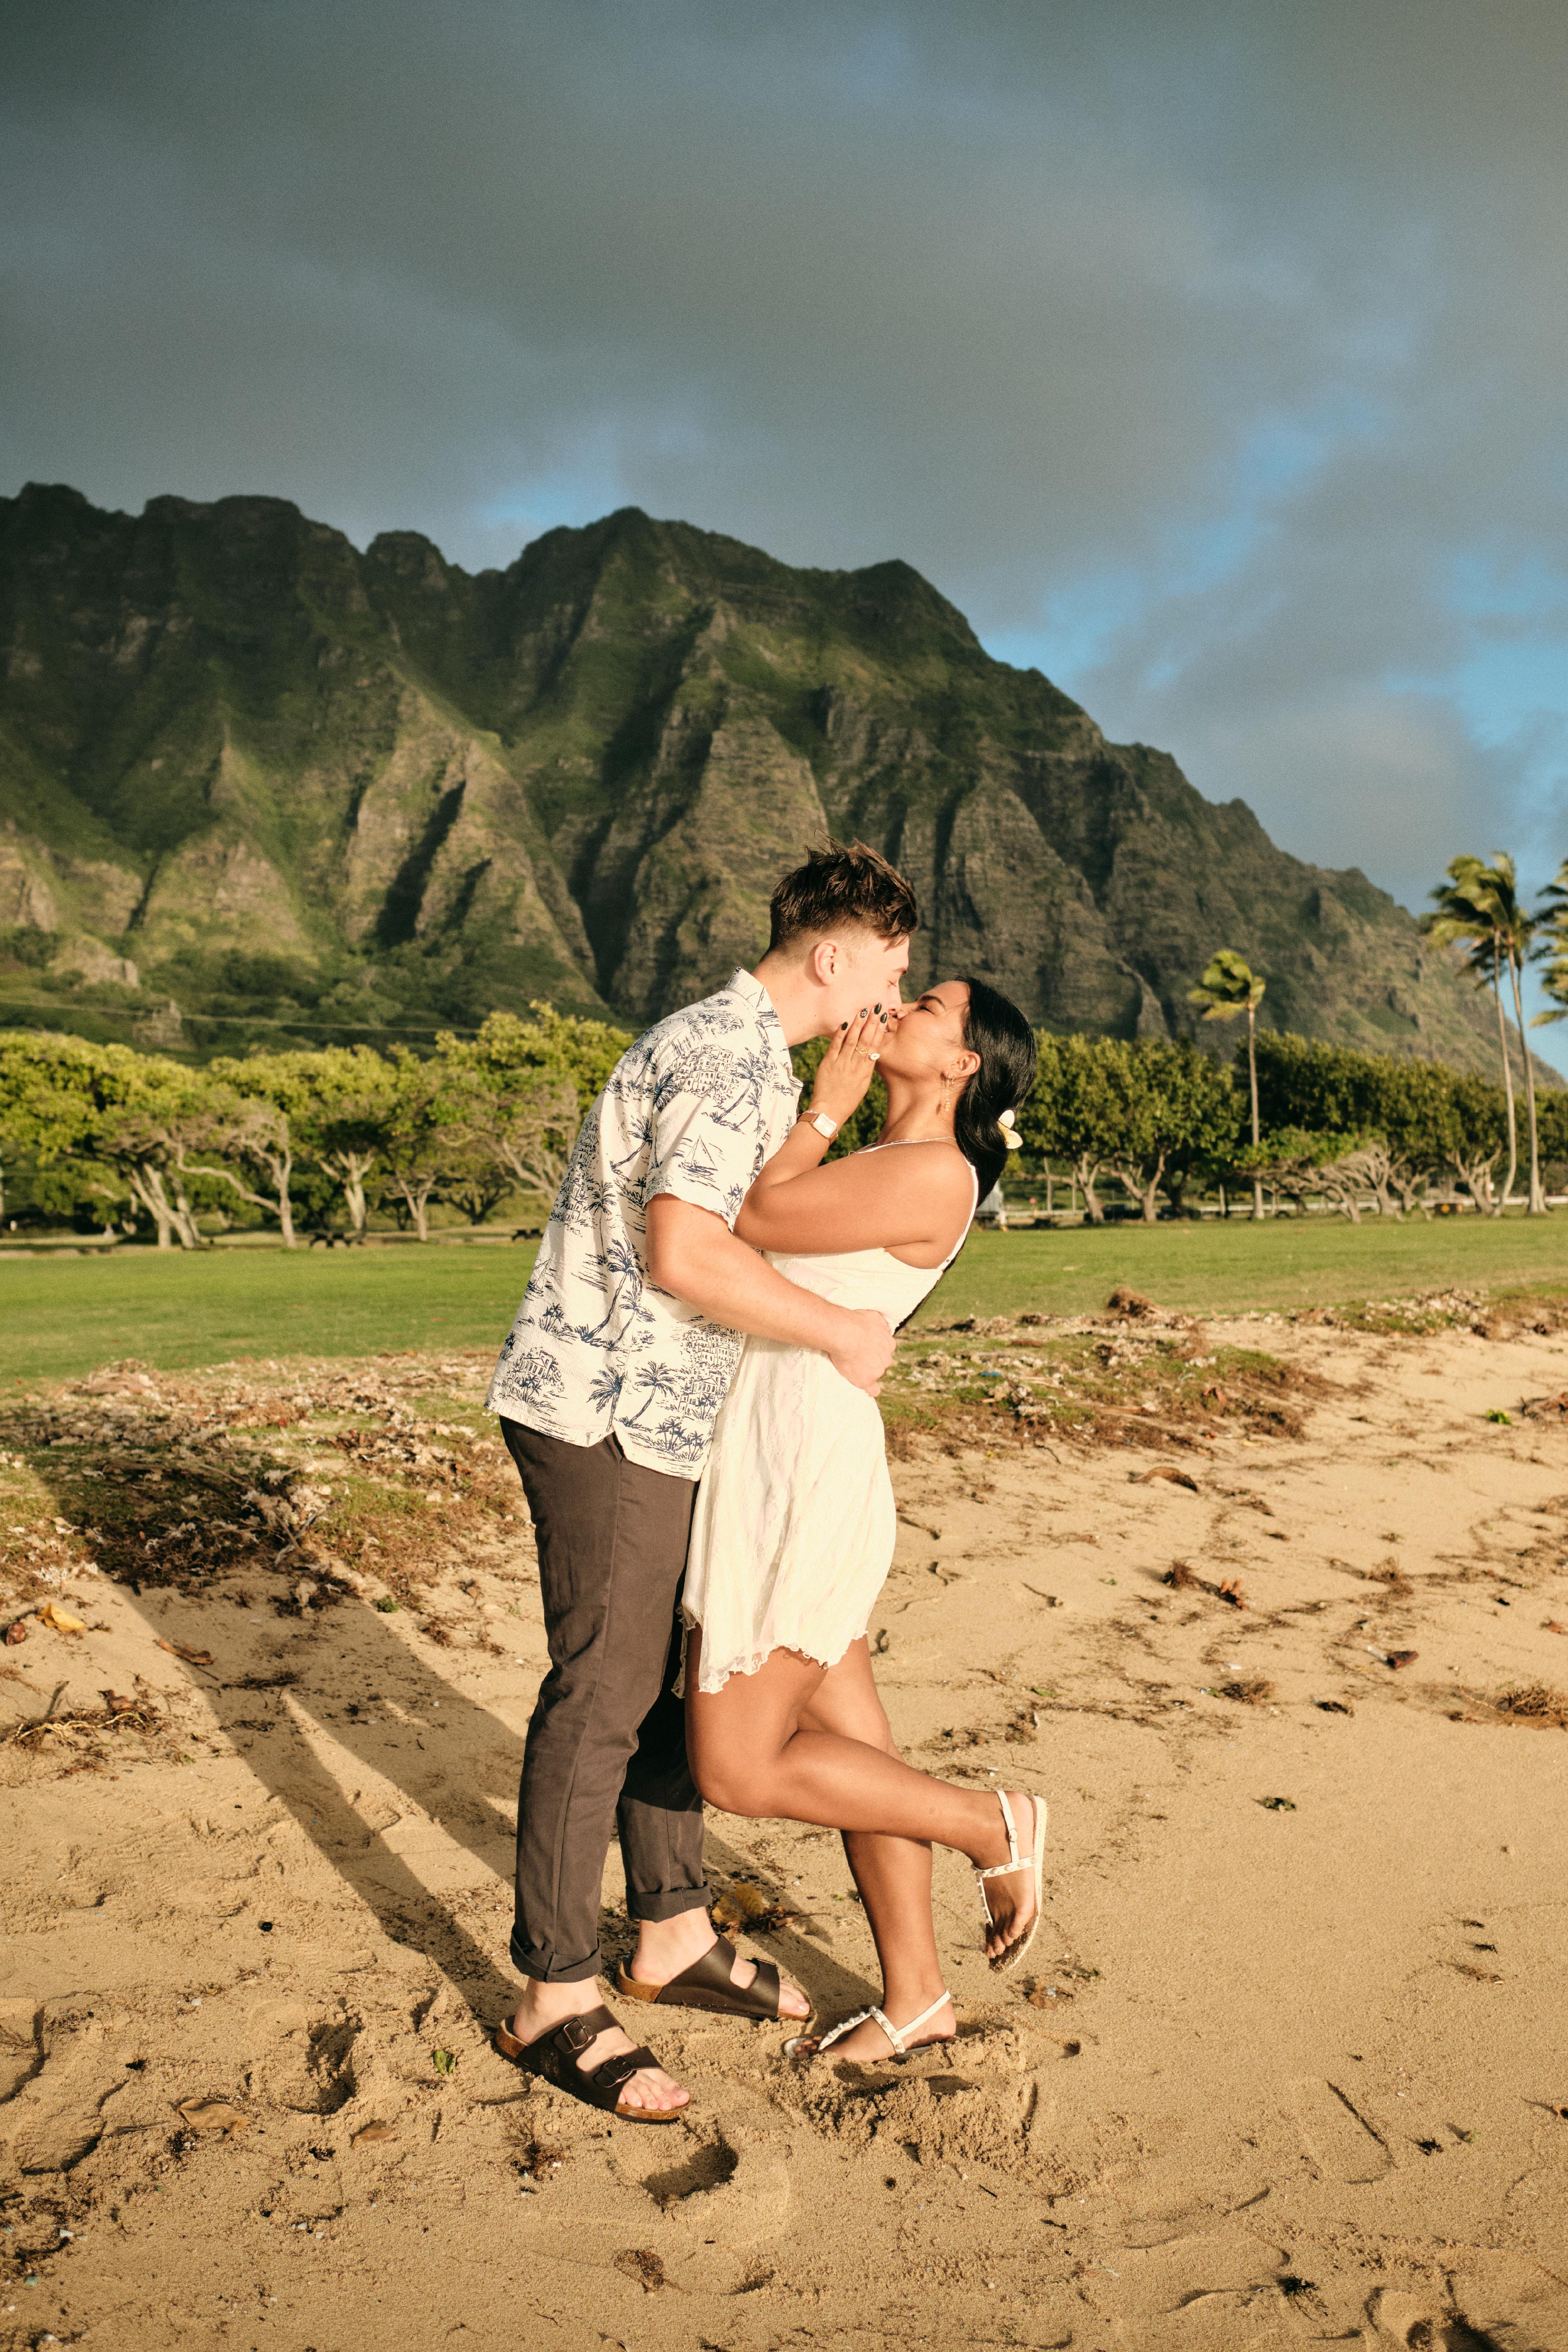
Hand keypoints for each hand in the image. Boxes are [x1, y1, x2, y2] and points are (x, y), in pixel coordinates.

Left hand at [810, 1005, 887, 1128]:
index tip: (883, 1019)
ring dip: (857, 1025)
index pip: (874, 1047)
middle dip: (871, 1023)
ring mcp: (842, 1064)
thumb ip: (866, 1068)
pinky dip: (840, 1034)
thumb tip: (871, 1053)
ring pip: (852, 1040)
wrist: (830, 1111)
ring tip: (863, 1012)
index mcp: (865, 1072)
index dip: (879, 1032)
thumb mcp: (862, 1085)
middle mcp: (855, 1066)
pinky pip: (835, 1045)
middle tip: (876, 1008)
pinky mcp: (828, 1064)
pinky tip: (844, 1023)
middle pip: (865, 1041)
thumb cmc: (847, 1100)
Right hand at [826, 1306, 895, 1395]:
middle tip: (856, 1354)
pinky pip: (873, 1390)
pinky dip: (871, 1389)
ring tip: (850, 1362)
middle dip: (872, 1360)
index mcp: (889, 1344)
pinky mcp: (866, 1380)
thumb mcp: (875, 1317)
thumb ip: (882, 1325)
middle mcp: (887, 1359)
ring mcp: (877, 1371)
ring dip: (866, 1370)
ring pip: (875, 1373)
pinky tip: (867, 1389)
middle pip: (882, 1362)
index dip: (875, 1349)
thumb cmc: (856, 1322)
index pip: (885, 1350)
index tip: (865, 1347)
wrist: (844, 1333)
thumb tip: (886, 1329)